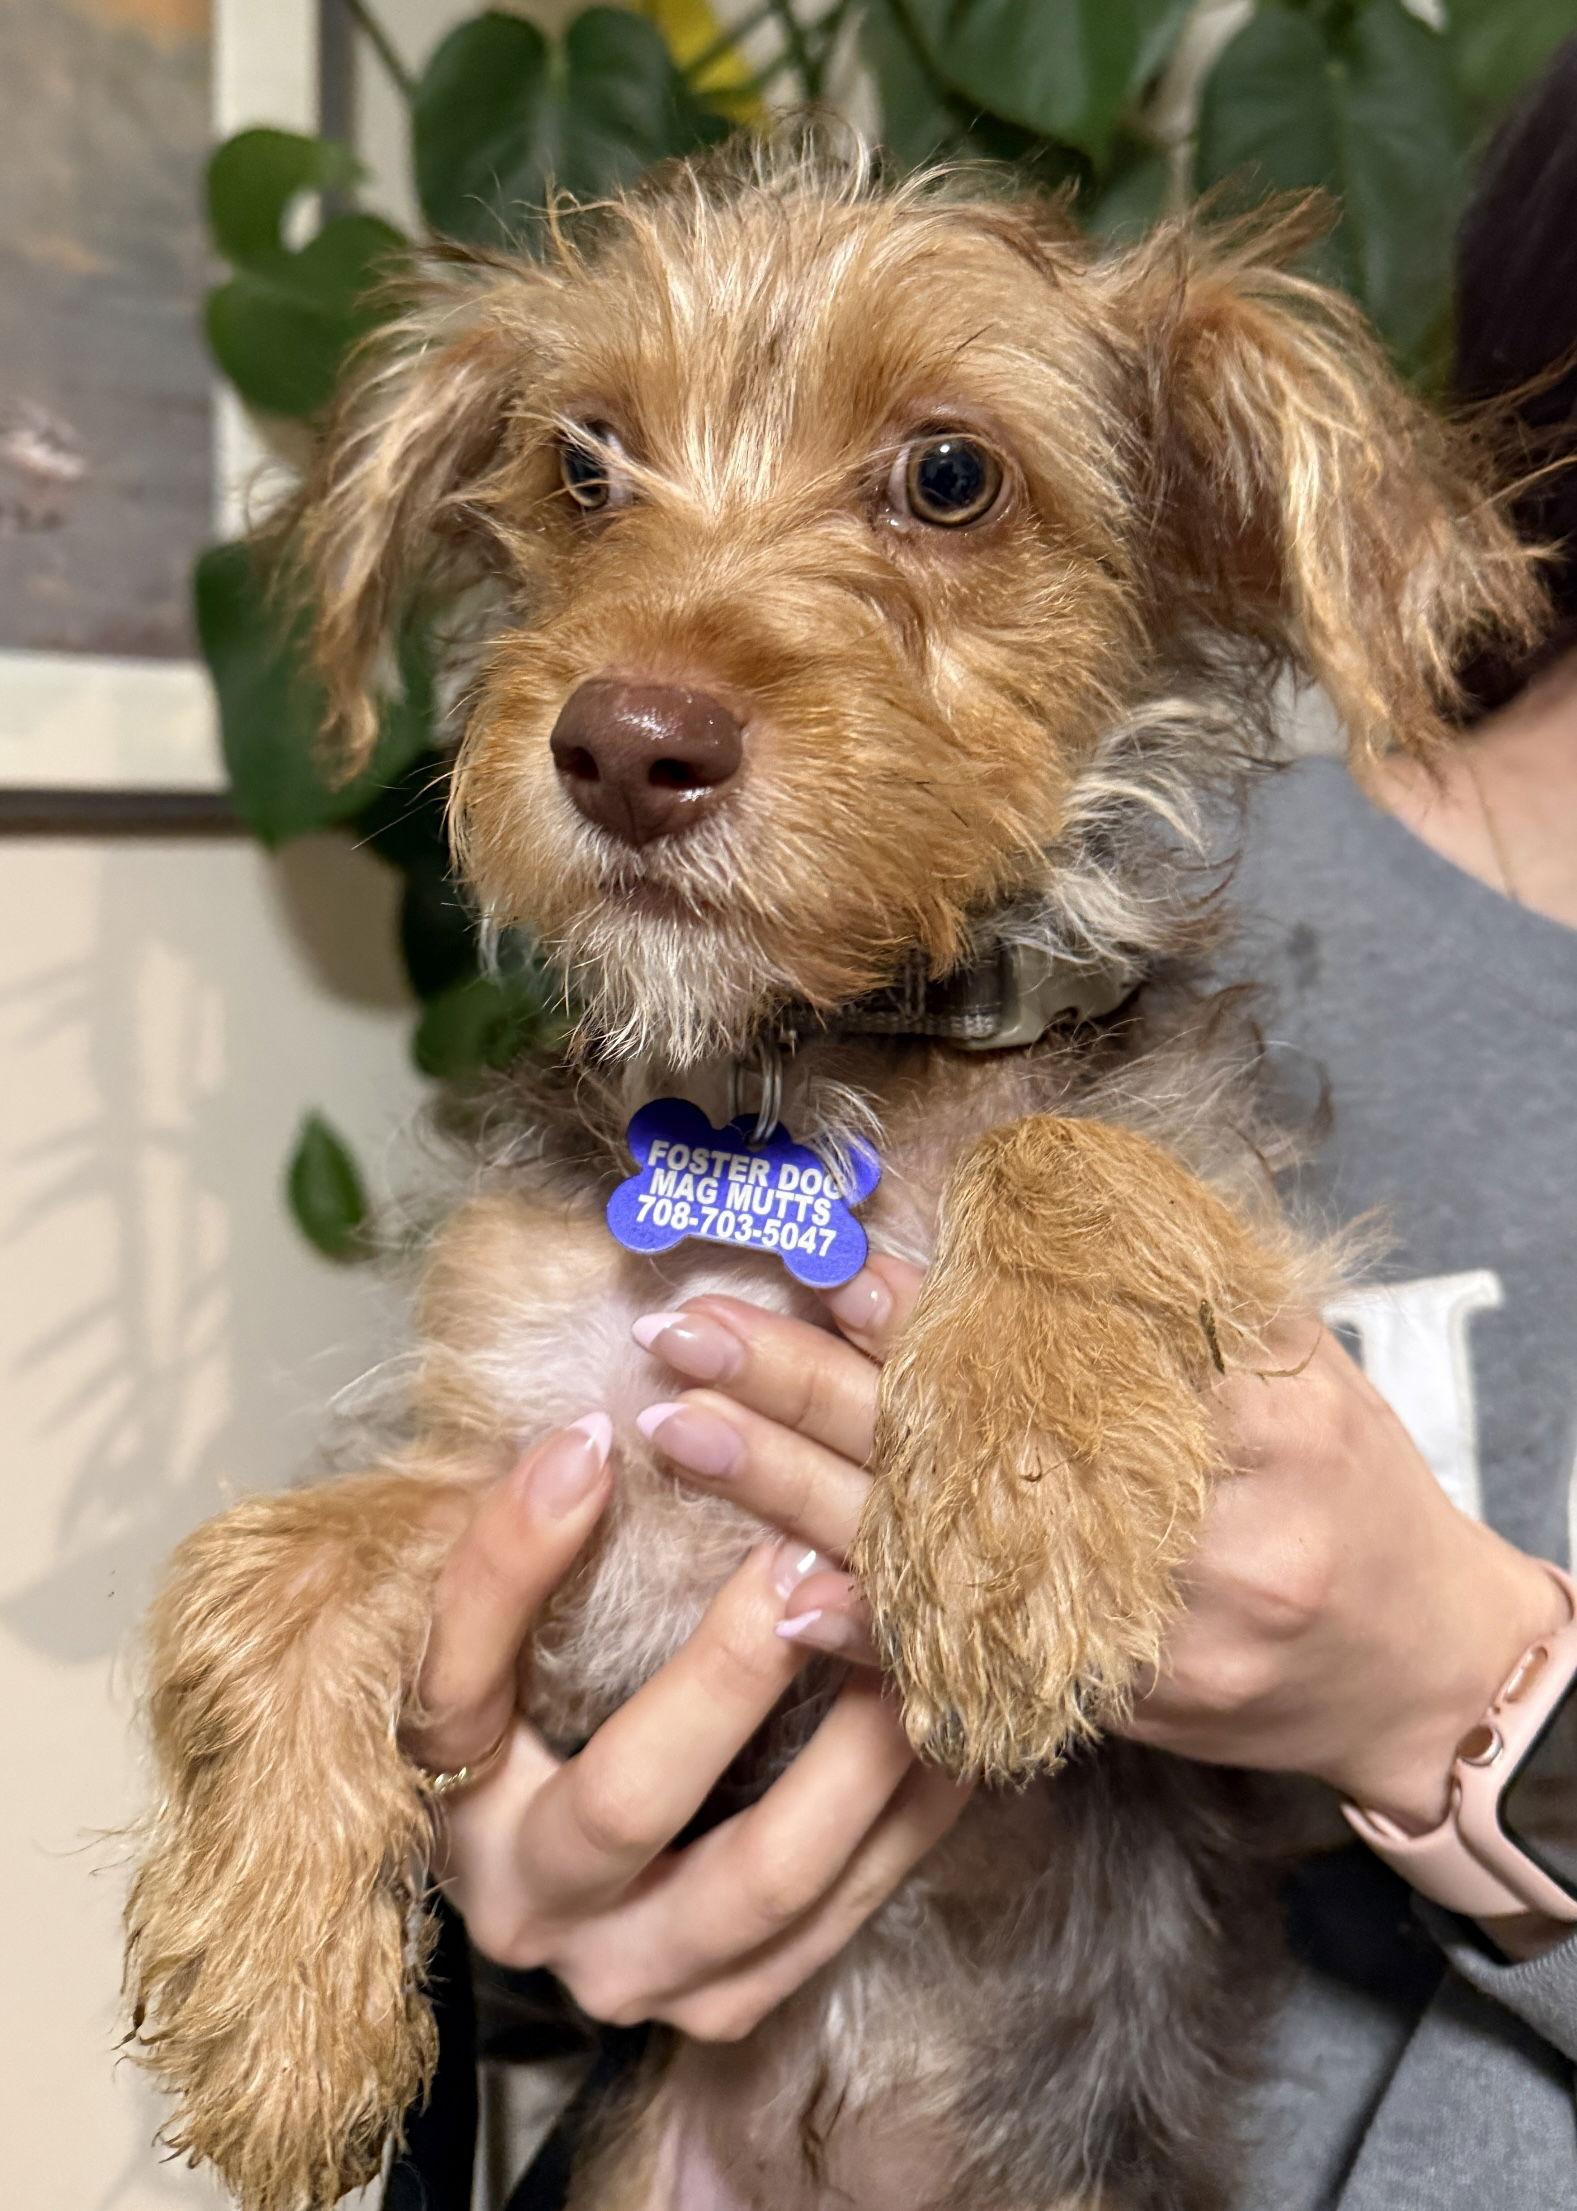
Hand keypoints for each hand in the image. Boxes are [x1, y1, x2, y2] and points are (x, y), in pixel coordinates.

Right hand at [404, 1411, 966, 2042]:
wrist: (577, 1870)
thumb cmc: (537, 1698)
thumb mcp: (502, 1621)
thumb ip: (524, 1543)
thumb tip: (592, 1437)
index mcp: (448, 1793)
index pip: (456, 1680)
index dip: (512, 1560)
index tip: (592, 1441)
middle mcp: (529, 1903)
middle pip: (628, 1801)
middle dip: (727, 1673)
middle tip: (802, 1556)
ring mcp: (636, 1969)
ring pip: (766, 1877)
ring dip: (854, 1752)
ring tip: (906, 1639)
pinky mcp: (731, 1997)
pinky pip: (841, 1914)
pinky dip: (907, 1813)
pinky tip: (952, 1722)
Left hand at [635, 1274, 1564, 1835]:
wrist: (1416, 1663)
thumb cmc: (1346, 1481)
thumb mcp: (1297, 1355)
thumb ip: (1177, 1284)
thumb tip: (1030, 1199)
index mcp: (1249, 1411)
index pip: (1062, 1348)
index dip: (932, 1312)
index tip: (823, 1267)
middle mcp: (1195, 1522)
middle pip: (969, 1441)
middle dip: (816, 1386)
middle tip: (695, 1330)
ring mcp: (1149, 1625)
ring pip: (947, 1548)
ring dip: (801, 1490)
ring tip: (686, 1428)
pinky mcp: (1113, 1701)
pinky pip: (975, 1664)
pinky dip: (874, 1631)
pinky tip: (777, 1594)